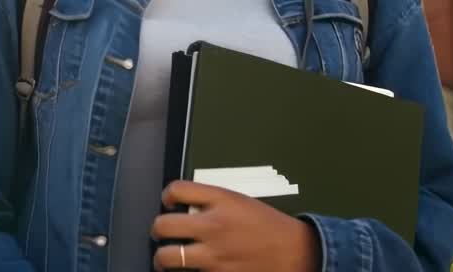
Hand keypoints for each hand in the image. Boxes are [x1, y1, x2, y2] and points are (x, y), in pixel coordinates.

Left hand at [151, 181, 320, 270]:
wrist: (295, 254)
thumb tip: (185, 206)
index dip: (167, 196)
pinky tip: (189, 270)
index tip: (168, 202)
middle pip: (163, 225)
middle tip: (161, 232)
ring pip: (166, 257)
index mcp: (221, 201)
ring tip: (165, 258)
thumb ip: (213, 202)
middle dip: (157, 230)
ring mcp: (213, 255)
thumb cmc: (271, 228)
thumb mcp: (241, 202)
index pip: (177, 190)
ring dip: (162, 258)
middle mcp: (213, 226)